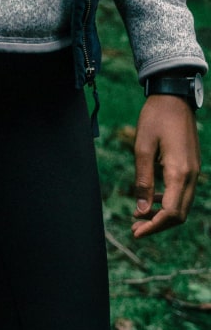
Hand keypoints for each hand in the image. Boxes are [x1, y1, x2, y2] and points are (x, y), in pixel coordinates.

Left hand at [131, 94, 200, 238]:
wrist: (173, 98)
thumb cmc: (155, 118)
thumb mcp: (142, 147)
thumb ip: (143, 180)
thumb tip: (142, 210)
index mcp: (179, 172)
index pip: (171, 212)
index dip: (154, 226)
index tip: (136, 232)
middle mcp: (191, 175)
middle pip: (179, 214)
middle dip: (158, 225)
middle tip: (135, 228)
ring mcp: (194, 171)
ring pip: (182, 205)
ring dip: (163, 214)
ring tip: (139, 216)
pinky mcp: (191, 166)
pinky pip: (182, 192)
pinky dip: (168, 201)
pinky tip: (151, 199)